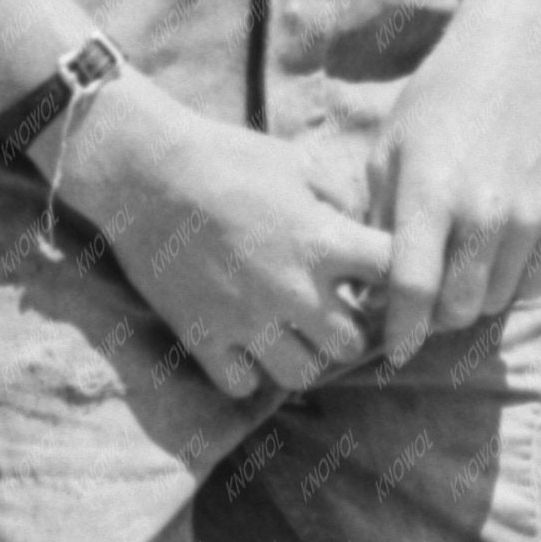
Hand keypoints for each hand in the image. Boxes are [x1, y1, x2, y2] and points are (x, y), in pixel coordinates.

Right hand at [60, 75, 392, 398]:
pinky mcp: (205, 339)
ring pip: (304, 374)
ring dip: (304, 355)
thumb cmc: (225, 157)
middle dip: (348, 328)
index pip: (395, 276)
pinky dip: (249, 370)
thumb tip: (363, 229)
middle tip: (330, 309)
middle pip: (351, 343)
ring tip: (289, 330)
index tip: (377, 272)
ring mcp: (247, 321)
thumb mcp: (296, 162)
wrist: (144, 173)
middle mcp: (293, 291)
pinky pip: (244, 384)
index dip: (394, 276)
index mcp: (323, 242)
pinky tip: (244, 343)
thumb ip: (340, 199)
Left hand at [372, 0, 540, 368]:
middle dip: (431, 317)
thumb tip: (369, 285)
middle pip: (456, 309)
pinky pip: (529, 285)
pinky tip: (490, 257)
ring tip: (454, 273)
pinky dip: (506, 285)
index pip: (412, 290)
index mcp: (430, 195)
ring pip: (493, 303)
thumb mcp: (390, 152)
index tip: (390, 350)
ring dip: (470, 301)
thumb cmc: (438, 102)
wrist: (515, 59)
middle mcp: (483, 213)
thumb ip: (380, 222)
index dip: (399, 331)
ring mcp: (527, 218)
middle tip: (419, 303)